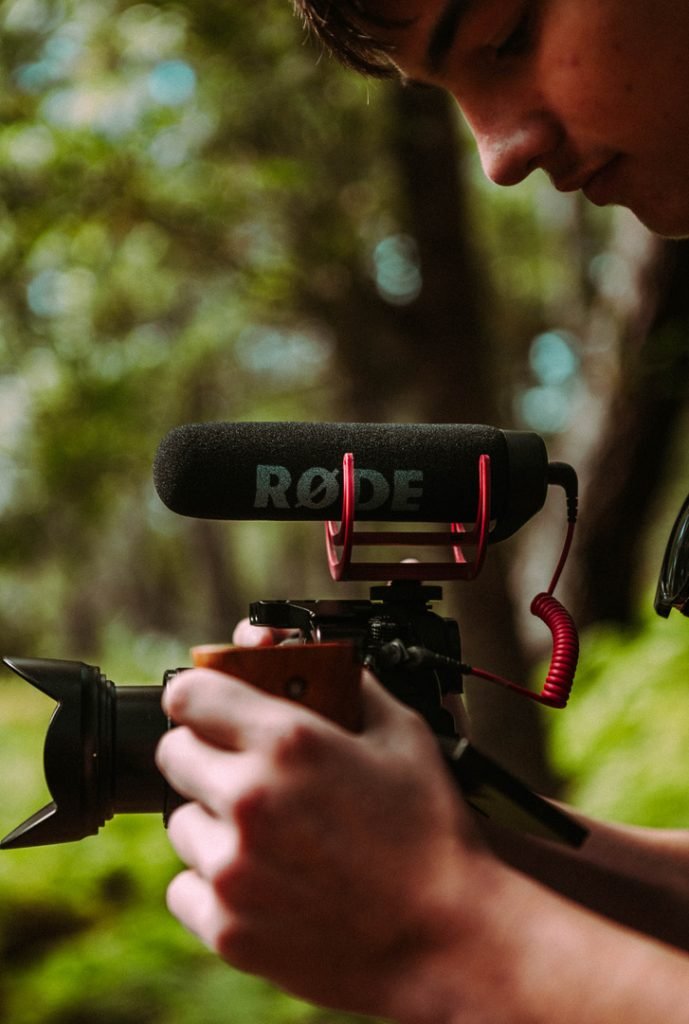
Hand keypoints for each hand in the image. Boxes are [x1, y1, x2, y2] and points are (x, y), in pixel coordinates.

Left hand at [155, 659, 490, 1017]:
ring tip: (264, 831)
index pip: (188, 694)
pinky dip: (212, 882)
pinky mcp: (228, 928)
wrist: (448, 934)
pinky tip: (260, 877)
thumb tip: (309, 658)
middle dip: (205, 752)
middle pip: (173, 754)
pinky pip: (185, 887)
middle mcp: (249, 798)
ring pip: (181, 822)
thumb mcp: (402, 733)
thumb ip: (348, 684)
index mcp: (288, 741)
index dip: (199, 693)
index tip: (207, 704)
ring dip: (212, 819)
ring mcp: (233, 869)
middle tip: (243, 767)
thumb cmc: (431, 831)